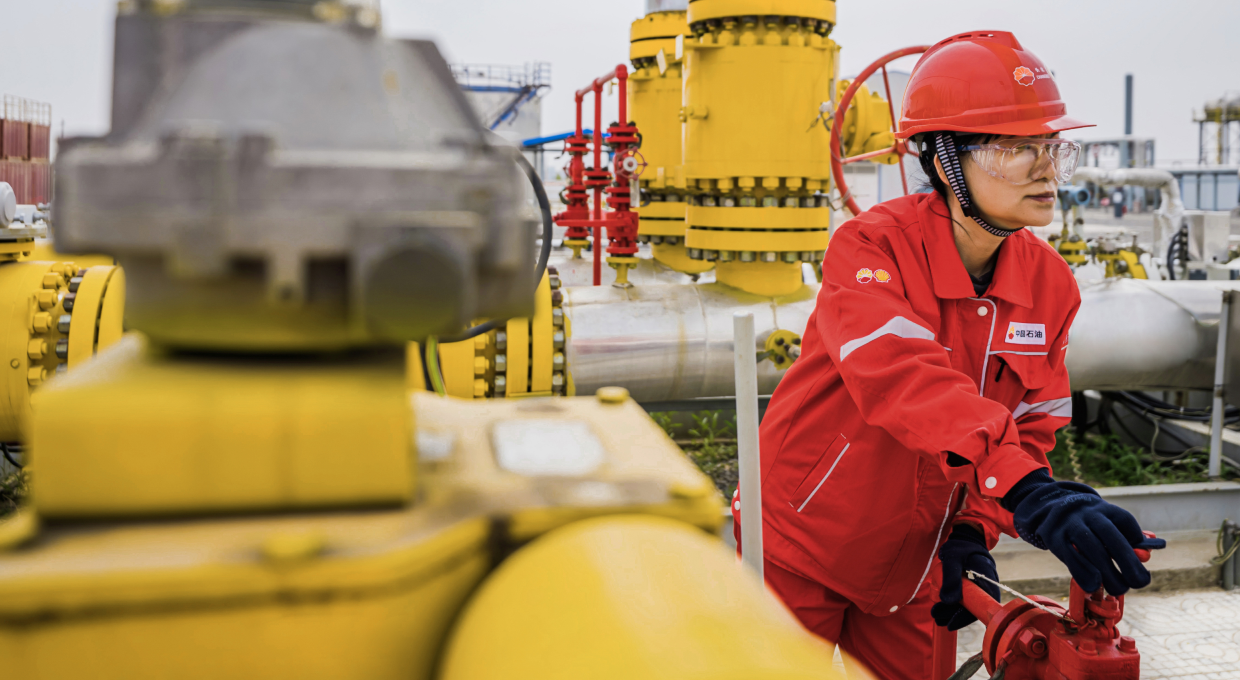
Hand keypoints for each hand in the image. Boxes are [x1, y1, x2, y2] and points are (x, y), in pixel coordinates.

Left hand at [931, 524, 999, 629]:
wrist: (966, 537)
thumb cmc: (961, 546)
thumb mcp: (953, 559)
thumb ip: (951, 578)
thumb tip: (948, 601)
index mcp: (987, 579)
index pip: (980, 605)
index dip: (966, 617)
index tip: (951, 623)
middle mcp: (986, 585)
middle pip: (972, 607)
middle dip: (954, 616)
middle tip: (938, 618)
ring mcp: (979, 586)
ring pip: (967, 604)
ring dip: (951, 610)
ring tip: (936, 614)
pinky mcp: (973, 585)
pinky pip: (965, 598)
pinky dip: (953, 603)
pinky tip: (940, 606)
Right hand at [1003, 471, 1166, 595]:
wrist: (1052, 508)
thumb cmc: (1090, 524)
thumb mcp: (1108, 524)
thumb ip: (1129, 538)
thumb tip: (1149, 553)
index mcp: (1105, 509)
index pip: (1125, 521)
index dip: (1137, 540)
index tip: (1144, 558)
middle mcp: (1088, 514)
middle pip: (1110, 536)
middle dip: (1127, 561)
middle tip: (1140, 582)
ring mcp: (1070, 525)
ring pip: (1091, 548)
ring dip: (1107, 572)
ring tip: (1119, 589)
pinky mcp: (1055, 538)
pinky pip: (1070, 556)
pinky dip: (1083, 573)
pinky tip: (1093, 586)